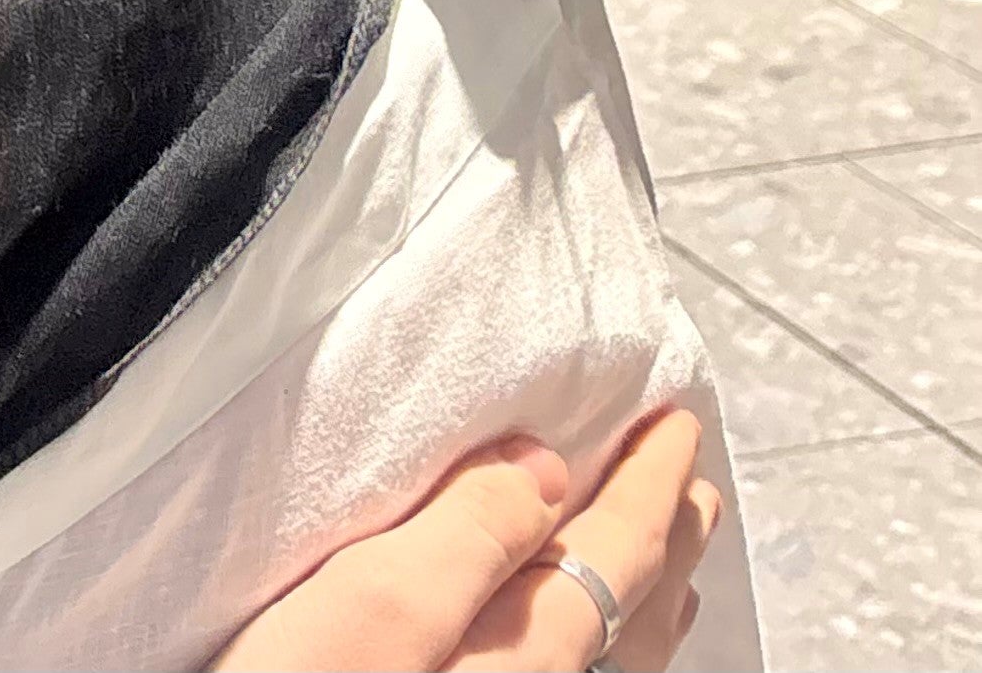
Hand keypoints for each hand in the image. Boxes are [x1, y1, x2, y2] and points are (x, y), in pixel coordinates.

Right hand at [213, 409, 719, 670]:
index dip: (648, 480)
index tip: (675, 420)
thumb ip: (463, 537)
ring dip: (644, 600)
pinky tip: (583, 651)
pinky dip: (610, 648)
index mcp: (525, 654)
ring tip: (667, 570)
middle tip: (696, 489)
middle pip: (632, 611)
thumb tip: (544, 469)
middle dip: (666, 540)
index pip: (614, 549)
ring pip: (618, 661)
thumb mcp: (373, 608)